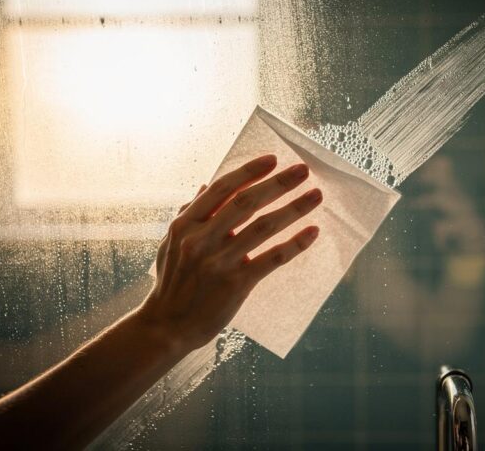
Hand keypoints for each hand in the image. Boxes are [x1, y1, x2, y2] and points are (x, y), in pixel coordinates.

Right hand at [137, 155, 322, 350]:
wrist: (168, 326)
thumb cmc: (172, 282)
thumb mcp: (170, 244)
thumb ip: (188, 213)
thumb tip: (206, 184)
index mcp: (185, 225)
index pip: (221, 189)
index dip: (249, 172)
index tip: (272, 159)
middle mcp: (201, 240)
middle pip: (246, 203)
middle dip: (278, 183)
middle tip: (303, 170)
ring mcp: (219, 262)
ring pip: (263, 227)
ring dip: (293, 209)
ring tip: (316, 196)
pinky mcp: (236, 284)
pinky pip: (272, 258)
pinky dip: (294, 244)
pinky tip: (312, 232)